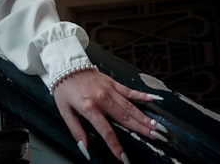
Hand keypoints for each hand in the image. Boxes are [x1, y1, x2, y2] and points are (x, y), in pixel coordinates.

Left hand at [52, 69, 166, 161]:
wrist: (65, 64)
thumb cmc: (64, 88)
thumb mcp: (64, 111)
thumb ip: (76, 131)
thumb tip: (84, 148)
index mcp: (89, 107)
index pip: (106, 131)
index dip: (115, 145)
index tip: (123, 157)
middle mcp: (102, 98)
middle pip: (124, 118)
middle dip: (140, 129)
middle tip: (154, 137)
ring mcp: (109, 89)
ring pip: (130, 106)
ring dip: (144, 117)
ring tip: (155, 126)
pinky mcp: (112, 82)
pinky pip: (129, 90)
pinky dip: (141, 96)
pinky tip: (152, 100)